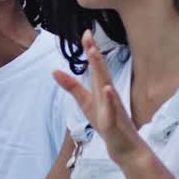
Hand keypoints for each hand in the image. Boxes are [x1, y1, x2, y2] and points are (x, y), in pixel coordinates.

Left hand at [53, 29, 149, 167]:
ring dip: (101, 70)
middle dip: (94, 54)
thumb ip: (72, 87)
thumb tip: (54, 71)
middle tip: (88, 35)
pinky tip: (107, 88)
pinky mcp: (113, 122)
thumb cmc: (106, 121)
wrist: (123, 146)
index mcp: (101, 88)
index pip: (96, 66)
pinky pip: (111, 109)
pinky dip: (109, 99)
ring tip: (94, 53)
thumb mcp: (85, 102)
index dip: (90, 50)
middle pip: (101, 71)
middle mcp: (108, 94)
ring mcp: (112, 107)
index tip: (86, 31)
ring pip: (106, 86)